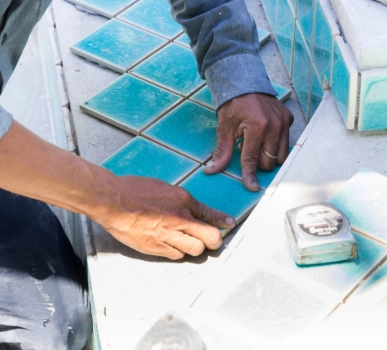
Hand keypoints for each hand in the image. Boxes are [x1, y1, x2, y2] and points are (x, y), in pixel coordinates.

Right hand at [0, 122, 234, 260]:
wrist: (113, 201)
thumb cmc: (136, 190)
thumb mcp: (165, 188)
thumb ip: (184, 202)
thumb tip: (197, 210)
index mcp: (182, 201)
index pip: (210, 215)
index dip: (222, 222)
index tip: (229, 224)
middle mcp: (178, 220)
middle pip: (210, 239)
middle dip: (214, 240)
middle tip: (210, 238)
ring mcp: (167, 236)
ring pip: (194, 250)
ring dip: (194, 246)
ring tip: (187, 240)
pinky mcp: (155, 248)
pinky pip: (176, 256)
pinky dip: (178, 251)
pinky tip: (172, 243)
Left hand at [204, 93, 293, 191]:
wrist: (245, 83)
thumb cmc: (232, 106)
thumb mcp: (224, 128)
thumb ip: (221, 151)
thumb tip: (211, 170)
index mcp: (256, 127)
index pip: (252, 159)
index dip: (250, 175)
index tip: (252, 187)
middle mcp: (274, 125)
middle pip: (269, 161)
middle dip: (257, 162)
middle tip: (245, 147)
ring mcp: (284, 122)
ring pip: (280, 155)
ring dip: (267, 156)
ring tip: (255, 143)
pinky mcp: (289, 119)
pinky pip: (285, 143)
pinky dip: (274, 145)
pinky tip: (263, 136)